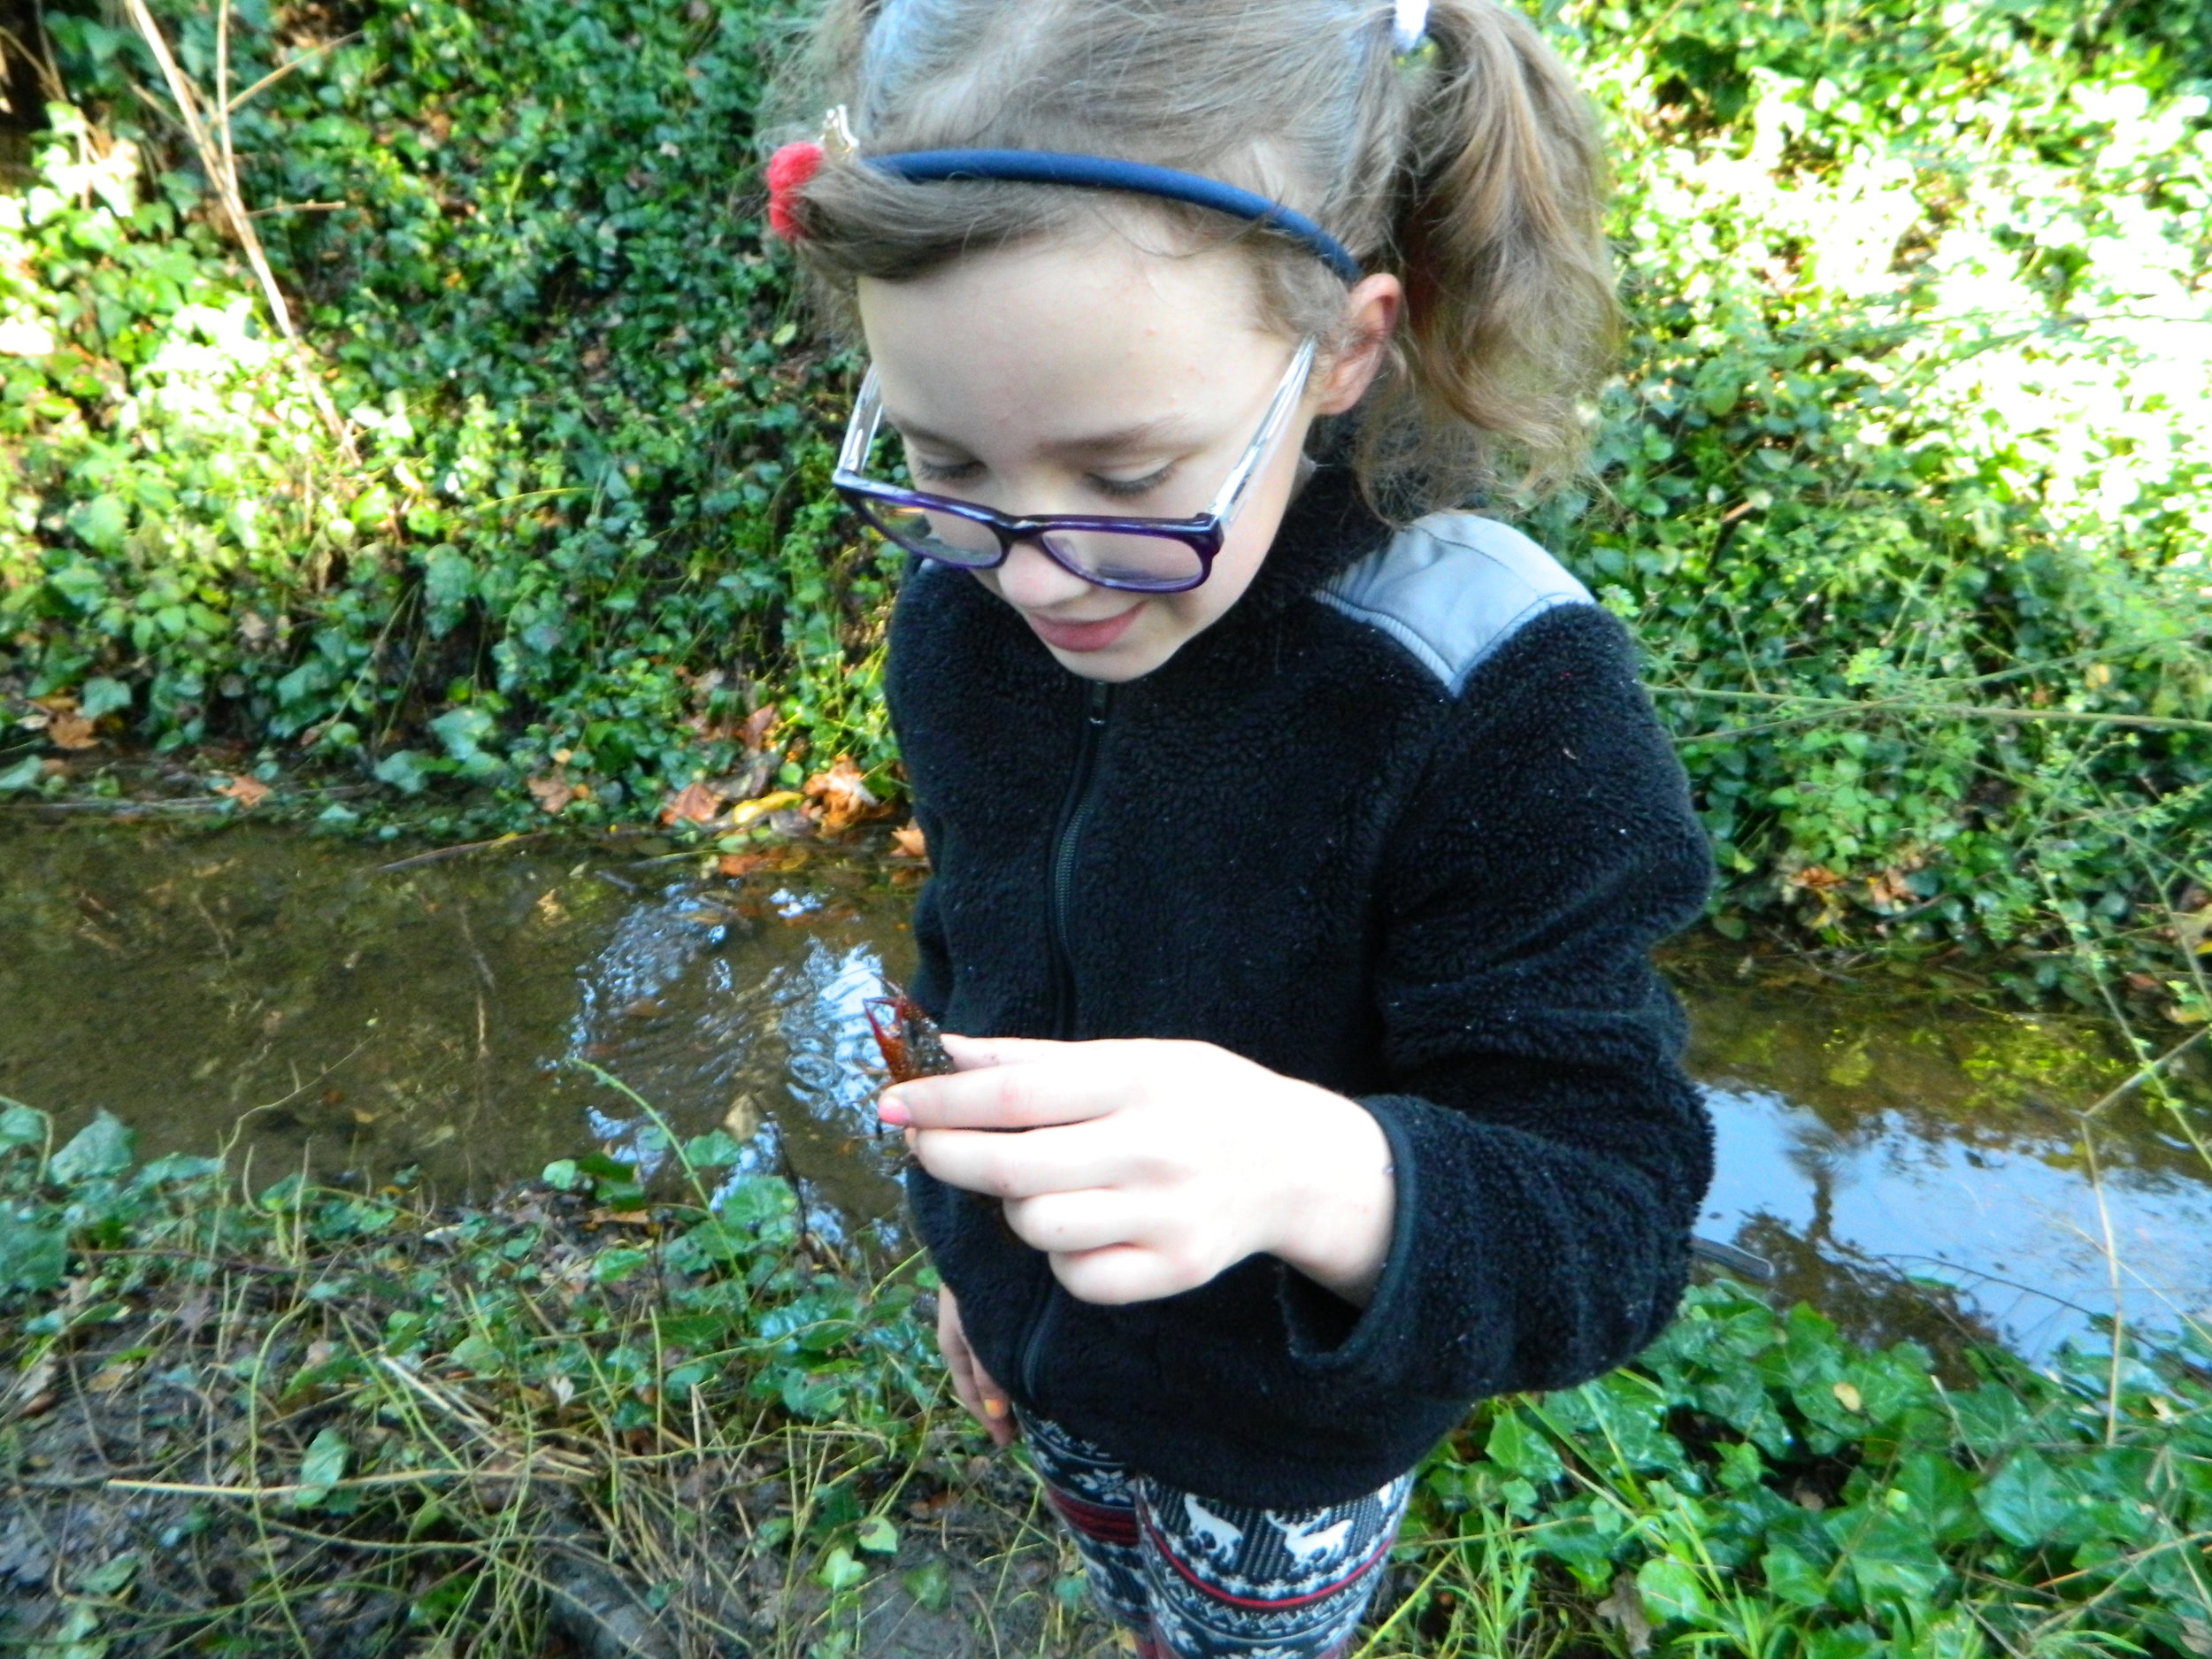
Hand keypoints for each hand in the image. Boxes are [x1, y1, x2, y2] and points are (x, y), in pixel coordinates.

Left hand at [880, 1036, 1394, 1307]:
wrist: (1296, 1163)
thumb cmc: (1193, 1098)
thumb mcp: (1129, 1055)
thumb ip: (1032, 1058)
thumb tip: (939, 1045)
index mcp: (1138, 1079)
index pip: (1013, 1096)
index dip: (940, 1101)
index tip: (889, 1102)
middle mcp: (1153, 1148)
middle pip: (1011, 1169)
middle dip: (944, 1155)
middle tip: (921, 1142)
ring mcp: (1166, 1216)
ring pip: (1036, 1227)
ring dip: (1012, 1207)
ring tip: (1033, 1183)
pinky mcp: (1174, 1272)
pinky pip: (1076, 1276)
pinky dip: (1061, 1256)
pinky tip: (1081, 1226)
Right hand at [936, 1284, 1015, 1444]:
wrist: (980, 1227)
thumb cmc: (979, 1279)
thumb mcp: (979, 1331)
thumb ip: (988, 1372)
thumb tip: (998, 1413)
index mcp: (953, 1343)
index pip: (967, 1392)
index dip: (986, 1418)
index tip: (1006, 1442)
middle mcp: (961, 1332)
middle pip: (976, 1380)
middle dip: (995, 1406)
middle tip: (1019, 1432)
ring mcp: (974, 1316)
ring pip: (986, 1362)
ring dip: (1002, 1385)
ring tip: (1027, 1405)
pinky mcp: (990, 1302)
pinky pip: (994, 1343)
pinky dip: (1006, 1361)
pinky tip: (1025, 1364)